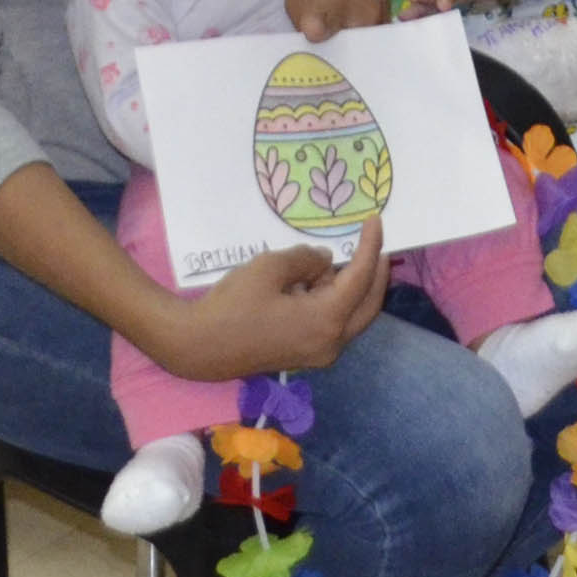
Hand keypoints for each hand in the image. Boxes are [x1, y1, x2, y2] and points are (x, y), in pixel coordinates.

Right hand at [149, 226, 390, 380]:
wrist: (199, 347)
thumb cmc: (233, 304)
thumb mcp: (270, 268)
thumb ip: (305, 259)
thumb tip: (325, 262)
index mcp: (327, 320)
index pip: (360, 278)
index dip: (370, 246)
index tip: (375, 220)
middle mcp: (331, 342)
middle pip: (368, 304)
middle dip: (375, 273)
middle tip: (377, 244)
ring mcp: (318, 354)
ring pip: (350, 316)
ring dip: (349, 288)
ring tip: (333, 260)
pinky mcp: (304, 355)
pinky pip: (331, 325)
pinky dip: (332, 302)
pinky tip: (315, 282)